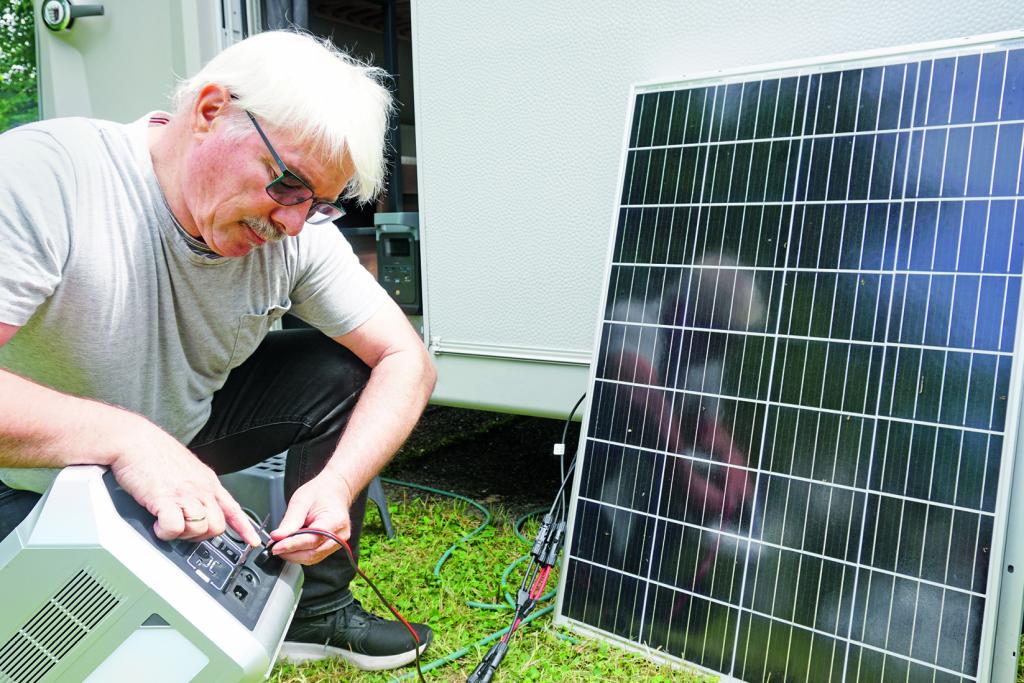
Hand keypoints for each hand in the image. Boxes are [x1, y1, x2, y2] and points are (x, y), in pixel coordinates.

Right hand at [108, 417, 260, 546]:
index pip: (233, 508)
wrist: (135, 440)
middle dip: (201, 535)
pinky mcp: (165, 499)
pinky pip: (175, 527)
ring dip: (182, 533)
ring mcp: (185, 494)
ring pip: (201, 528)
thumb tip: (195, 506)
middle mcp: (201, 489)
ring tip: (167, 523)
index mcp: (208, 482)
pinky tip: (157, 524)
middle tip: (182, 529)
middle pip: (217, 526)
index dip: (244, 527)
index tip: (253, 541)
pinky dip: (165, 532)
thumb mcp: (187, 469)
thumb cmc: (154, 453)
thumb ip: (196, 487)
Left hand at [269, 470, 353, 564]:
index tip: (275, 547)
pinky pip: (315, 555)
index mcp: (335, 520)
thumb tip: (277, 538)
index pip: (311, 539)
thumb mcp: (301, 501)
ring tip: (282, 544)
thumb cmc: (320, 492)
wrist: (334, 490)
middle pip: (312, 553)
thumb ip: (290, 521)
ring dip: (294, 555)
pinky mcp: (333, 546)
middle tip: (274, 546)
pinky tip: (292, 546)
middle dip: (291, 553)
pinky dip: (301, 553)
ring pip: (312, 557)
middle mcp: (340, 534)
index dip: (291, 545)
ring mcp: (338, 542)